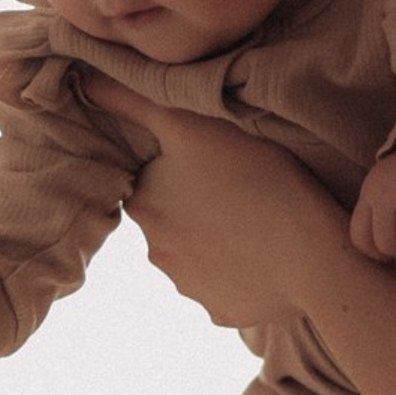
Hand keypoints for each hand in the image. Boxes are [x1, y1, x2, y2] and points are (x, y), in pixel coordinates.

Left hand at [82, 74, 340, 330]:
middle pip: (171, 220)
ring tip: (255, 221)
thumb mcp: (190, 126)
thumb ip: (134, 103)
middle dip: (194, 207)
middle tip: (237, 188)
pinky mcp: (222, 312)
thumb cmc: (254, 179)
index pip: (149, 181)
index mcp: (145, 205)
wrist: (310, 254)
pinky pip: (227, 287)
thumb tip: (85, 82)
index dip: (178, 168)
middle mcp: (156, 252)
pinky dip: (241, 273)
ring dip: (217, 241)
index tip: (211, 162)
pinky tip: (265, 255)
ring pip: (198, 256)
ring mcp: (190, 287)